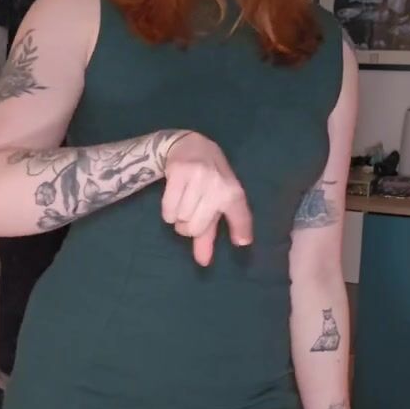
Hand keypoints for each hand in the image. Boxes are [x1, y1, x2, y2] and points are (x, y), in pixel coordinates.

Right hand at [161, 132, 252, 266]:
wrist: (191, 146)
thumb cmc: (207, 181)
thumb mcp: (214, 204)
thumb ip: (208, 234)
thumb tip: (203, 262)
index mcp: (233, 193)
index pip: (240, 217)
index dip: (241, 231)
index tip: (241, 242)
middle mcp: (218, 185)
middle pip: (195, 228)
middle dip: (189, 226)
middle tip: (191, 212)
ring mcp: (199, 177)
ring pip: (180, 219)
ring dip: (177, 217)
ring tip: (182, 201)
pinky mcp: (179, 171)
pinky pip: (168, 209)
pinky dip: (168, 212)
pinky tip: (173, 199)